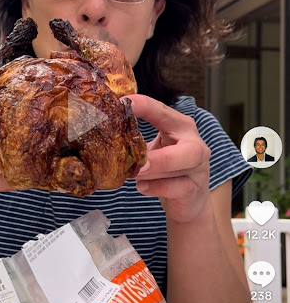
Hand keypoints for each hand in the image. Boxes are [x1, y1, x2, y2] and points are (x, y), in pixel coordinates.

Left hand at [128, 94, 211, 223]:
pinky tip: (142, 187)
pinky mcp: (194, 191)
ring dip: (153, 172)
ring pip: (180, 169)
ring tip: (132, 174)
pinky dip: (157, 188)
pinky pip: (178, 188)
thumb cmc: (167, 169)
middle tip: (137, 160)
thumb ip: (137, 143)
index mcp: (181, 127)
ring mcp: (198, 170)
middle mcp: (195, 145)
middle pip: (189, 148)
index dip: (143, 106)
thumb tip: (104, 135)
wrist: (189, 199)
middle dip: (160, 155)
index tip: (120, 103)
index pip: (163, 112)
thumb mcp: (153, 150)